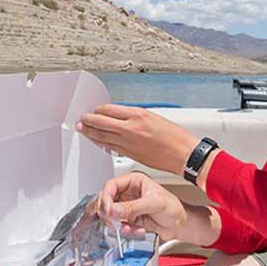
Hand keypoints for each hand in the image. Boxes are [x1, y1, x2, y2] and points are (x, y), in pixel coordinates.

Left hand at [76, 104, 199, 175]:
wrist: (184, 154)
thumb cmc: (176, 137)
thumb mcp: (155, 117)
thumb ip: (136, 117)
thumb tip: (123, 117)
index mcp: (138, 115)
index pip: (109, 110)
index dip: (98, 110)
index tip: (95, 110)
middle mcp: (131, 128)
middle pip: (101, 123)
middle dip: (88, 121)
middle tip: (82, 119)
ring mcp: (129, 143)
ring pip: (102, 137)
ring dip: (90, 133)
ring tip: (83, 129)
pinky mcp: (131, 155)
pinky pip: (111, 147)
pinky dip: (101, 143)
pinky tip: (98, 141)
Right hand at [94, 172, 186, 241]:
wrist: (181, 224)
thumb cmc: (174, 208)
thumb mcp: (154, 204)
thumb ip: (132, 207)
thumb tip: (114, 209)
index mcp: (134, 181)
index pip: (111, 186)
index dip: (106, 198)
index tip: (109, 210)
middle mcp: (128, 192)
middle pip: (106, 200)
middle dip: (109, 213)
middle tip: (115, 221)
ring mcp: (127, 206)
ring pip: (110, 214)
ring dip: (117, 224)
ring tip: (128, 228)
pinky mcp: (129, 219)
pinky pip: (118, 225)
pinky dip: (124, 230)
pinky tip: (135, 230)